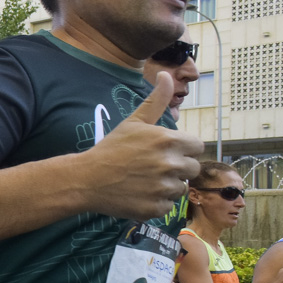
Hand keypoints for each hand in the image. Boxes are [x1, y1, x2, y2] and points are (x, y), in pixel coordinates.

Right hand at [81, 72, 203, 221]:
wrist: (86, 179)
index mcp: (167, 140)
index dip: (182, 149)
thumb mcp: (133, 122)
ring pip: (180, 188)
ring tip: (144, 181)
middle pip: (191, 168)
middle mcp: (169, 164)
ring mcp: (162, 188)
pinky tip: (139, 194)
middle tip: (152, 167)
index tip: (164, 151)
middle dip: (176, 168)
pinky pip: (168, 206)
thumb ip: (156, 100)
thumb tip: (166, 74)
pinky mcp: (155, 208)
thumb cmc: (110, 148)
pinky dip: (156, 202)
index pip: (196, 146)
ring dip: (167, 186)